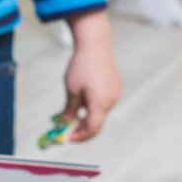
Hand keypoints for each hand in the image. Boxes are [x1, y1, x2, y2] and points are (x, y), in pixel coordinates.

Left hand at [60, 10, 121, 140]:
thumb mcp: (71, 89)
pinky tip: (83, 96)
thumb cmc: (81, 66)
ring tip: (74, 107)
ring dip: (88, 114)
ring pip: (100, 111)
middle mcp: (111, 100)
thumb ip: (70, 109)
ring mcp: (115, 93)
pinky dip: (94, 105)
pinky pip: (104, 101)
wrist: (95, 44)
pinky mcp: (115, 86)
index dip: (80, 135)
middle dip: (82, 126)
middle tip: (68, 126)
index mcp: (101, 103)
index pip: (92, 128)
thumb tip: (65, 122)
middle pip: (97, 121)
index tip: (68, 137)